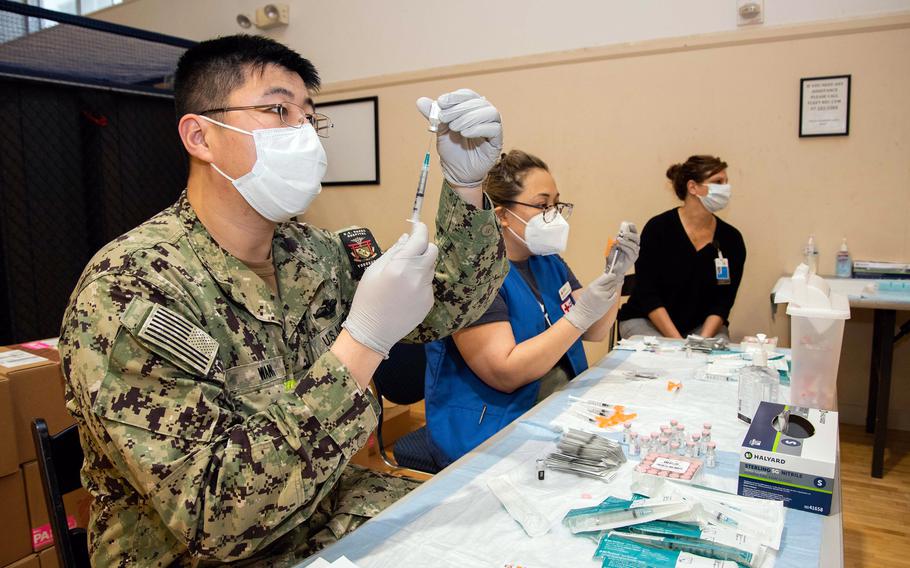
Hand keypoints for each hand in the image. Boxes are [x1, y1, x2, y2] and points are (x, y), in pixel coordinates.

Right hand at [342, 223, 437, 356]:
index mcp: (400, 266)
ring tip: (402, 278)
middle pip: (432, 251)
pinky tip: (404, 294)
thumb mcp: (373, 271)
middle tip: (409, 253)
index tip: (417, 227)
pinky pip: (427, 284)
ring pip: (430, 268)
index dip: (420, 229)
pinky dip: (419, 283)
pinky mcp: (429, 302)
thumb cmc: (367, 299)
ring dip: (420, 266)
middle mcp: (417, 276)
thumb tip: (406, 237)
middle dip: (423, 248)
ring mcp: (425, 290)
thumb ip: (393, 252)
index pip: (420, 239)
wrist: (372, 333)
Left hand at [416, 89, 502, 187]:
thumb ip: (433, 115)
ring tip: (454, 127)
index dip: (455, 96)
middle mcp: (484, 115)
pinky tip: (465, 133)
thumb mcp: (440, 131)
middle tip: (444, 118)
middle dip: (459, 108)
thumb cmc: (452, 151)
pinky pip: (494, 129)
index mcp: (472, 109)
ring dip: (469, 117)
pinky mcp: (497, 141)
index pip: (468, 95)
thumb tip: (420, 101)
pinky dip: (478, 128)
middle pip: (478, 102)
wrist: (457, 172)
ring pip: (490, 112)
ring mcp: (493, 127)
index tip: (441, 102)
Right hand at [564, 272, 619, 331]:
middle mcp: (598, 291)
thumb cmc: (584, 303)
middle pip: (611, 283)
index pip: (605, 277)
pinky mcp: (607, 304)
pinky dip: (614, 295)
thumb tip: (606, 278)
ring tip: (607, 293)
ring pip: (613, 289)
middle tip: (613, 282)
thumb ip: (597, 285)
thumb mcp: (588, 290)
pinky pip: (614, 296)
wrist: (582, 314)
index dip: (611, 276)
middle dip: (613, 282)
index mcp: (593, 286)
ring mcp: (604, 297)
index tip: (614, 275)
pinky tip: (611, 296)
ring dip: (612, 289)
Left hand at [609, 224, 639, 275]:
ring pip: (635, 244)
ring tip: (619, 240)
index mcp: (630, 240)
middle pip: (637, 237)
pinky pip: (631, 251)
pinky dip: (625, 247)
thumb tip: (618, 236)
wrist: (612, 268)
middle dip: (630, 234)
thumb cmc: (612, 257)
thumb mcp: (611, 246)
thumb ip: (615, 240)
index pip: (634, 231)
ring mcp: (634, 252)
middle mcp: (634, 245)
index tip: (625, 224)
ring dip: (626, 241)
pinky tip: (620, 246)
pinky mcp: (633, 258)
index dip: (631, 227)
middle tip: (622, 233)